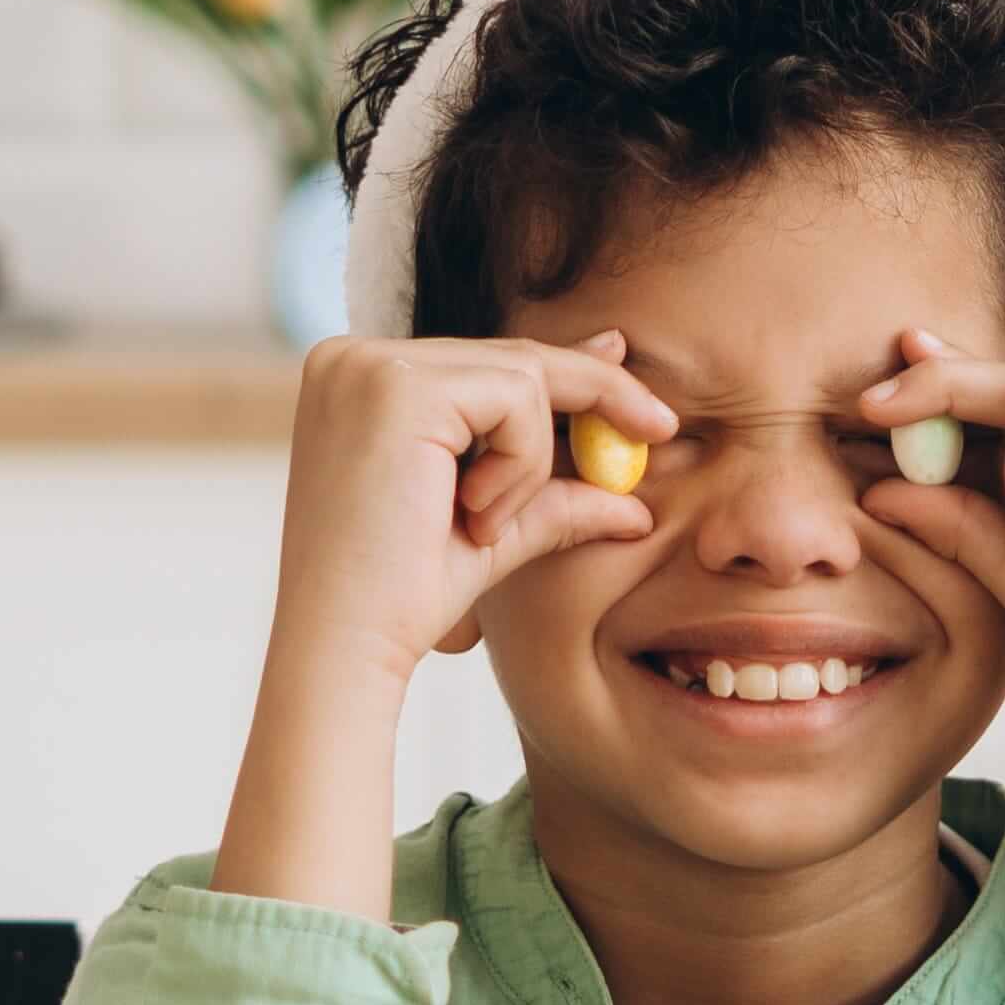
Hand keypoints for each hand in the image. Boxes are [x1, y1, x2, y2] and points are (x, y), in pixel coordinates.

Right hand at [267, 332, 675, 692]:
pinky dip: (521, 464)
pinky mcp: (397, 386)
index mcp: (358, 382)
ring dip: (532, 462)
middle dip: (594, 396)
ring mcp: (369, 365)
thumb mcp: (491, 532)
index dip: (567, 367)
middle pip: (509, 356)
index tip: (629, 372)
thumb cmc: (400, 601)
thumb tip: (632, 492)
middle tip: (661, 429)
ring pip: (522, 378)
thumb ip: (551, 494)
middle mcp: (353, 358)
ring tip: (482, 525)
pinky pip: (516, 399)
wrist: (343, 648)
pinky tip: (473, 515)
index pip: (483, 362)